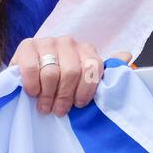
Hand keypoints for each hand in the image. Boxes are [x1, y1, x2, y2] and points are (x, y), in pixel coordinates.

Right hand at [11, 36, 130, 115]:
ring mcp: (47, 42)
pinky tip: (33, 92)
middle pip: (72, 73)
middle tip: (58, 110)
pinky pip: (31, 68)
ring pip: (52, 73)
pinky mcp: (27, 45)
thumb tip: (126, 56)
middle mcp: (68, 42)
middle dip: (65, 96)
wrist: (29, 71)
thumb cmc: (60, 79)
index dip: (86, 90)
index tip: (79, 105)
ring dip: (48, 95)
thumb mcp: (82, 77)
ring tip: (45, 106)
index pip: (93, 67)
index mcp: (86, 49)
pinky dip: (33, 85)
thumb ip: (102, 70)